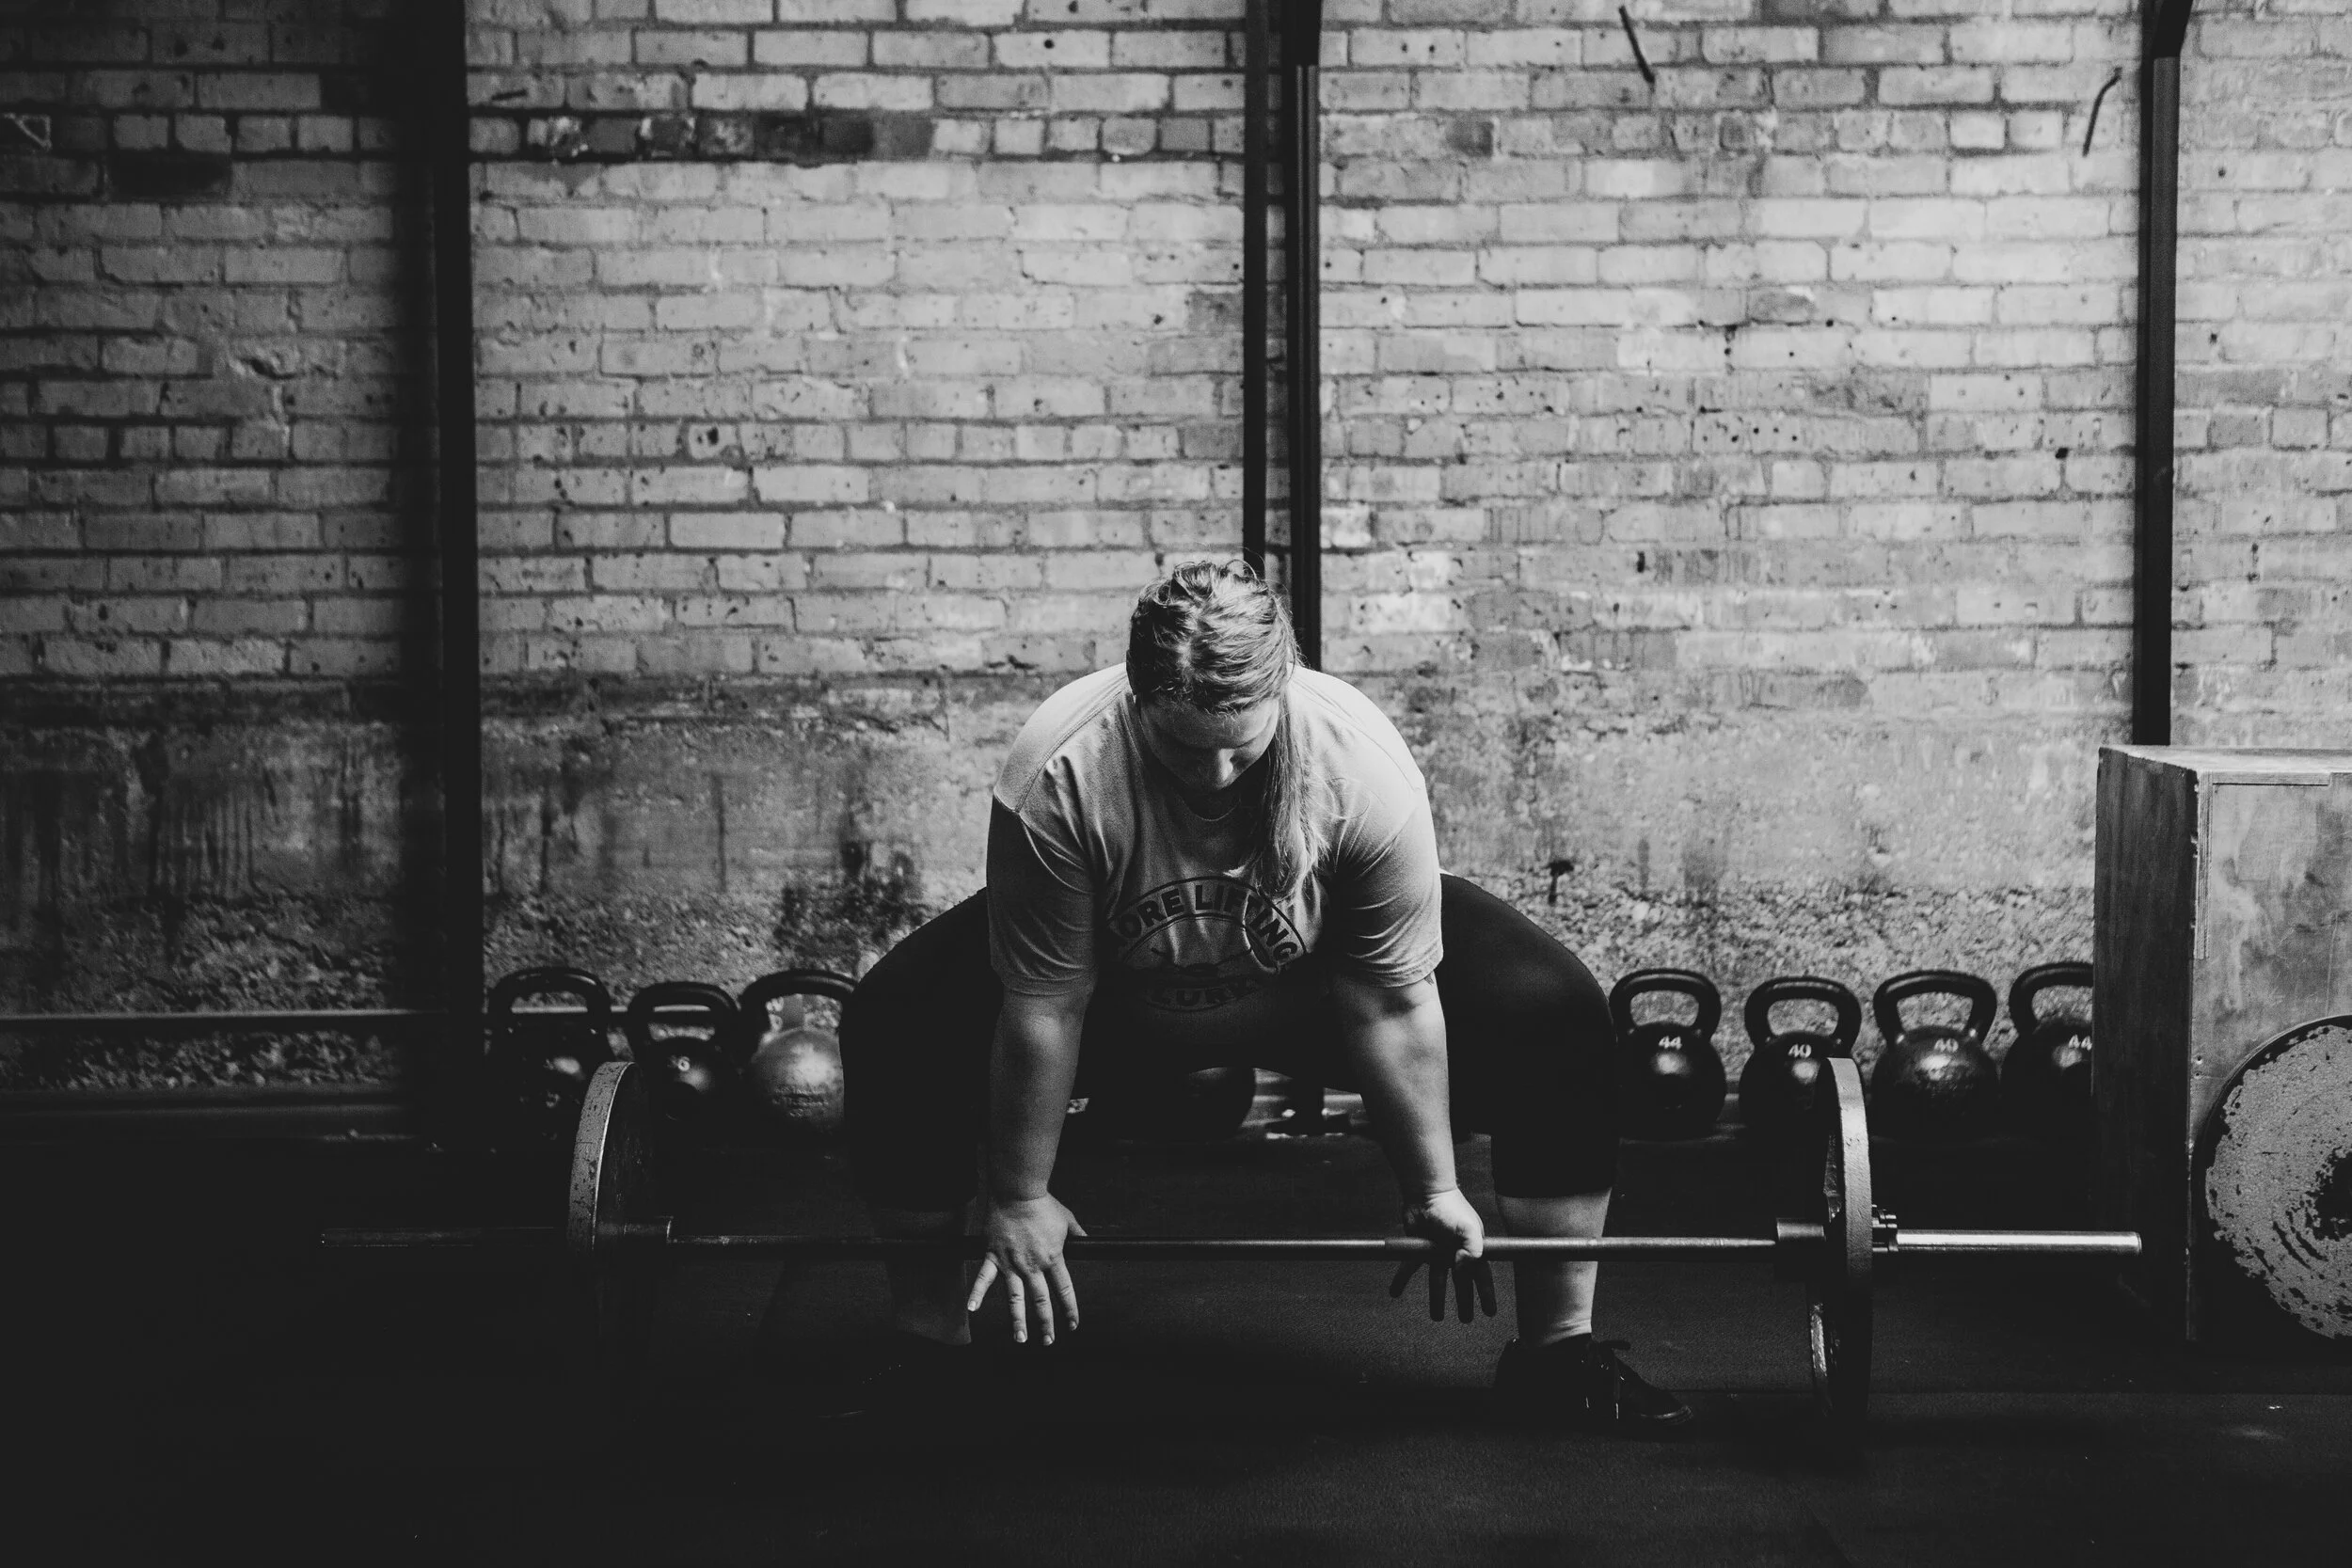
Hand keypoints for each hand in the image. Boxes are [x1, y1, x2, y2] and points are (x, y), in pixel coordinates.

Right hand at [968, 1194, 1086, 1345]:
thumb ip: (1077, 1234)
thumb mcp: (1067, 1220)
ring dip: (1018, 1320)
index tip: (1072, 1325)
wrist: (1018, 1192)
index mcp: (1053, 1258)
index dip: (1070, 1310)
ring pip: (1015, 1298)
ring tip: (1021, 1339)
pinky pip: (984, 1278)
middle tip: (1049, 1341)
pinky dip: (977, 1293)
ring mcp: (1012, 1262)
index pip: (1064, 1290)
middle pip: (1041, 1301)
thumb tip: (1087, 1240)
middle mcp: (1033, 1265)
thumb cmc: (1043, 1204)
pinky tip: (972, 1309)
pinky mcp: (993, 1255)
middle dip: (1046, 1324)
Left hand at [1387, 1187, 1495, 1323]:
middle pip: (1460, 1284)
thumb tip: (1463, 1274)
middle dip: (1464, 1302)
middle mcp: (1454, 1253)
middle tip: (1465, 1319)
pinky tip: (1395, 1292)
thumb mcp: (1468, 1229)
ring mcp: (1436, 1252)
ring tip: (1436, 1316)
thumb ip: (1472, 1252)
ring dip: (1436, 1299)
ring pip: (1436, 1281)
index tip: (1489, 1312)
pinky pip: (1409, 1268)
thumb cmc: (1451, 1208)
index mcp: (1471, 1249)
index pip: (1481, 1277)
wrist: (1425, 1192)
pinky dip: (1401, 1280)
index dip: (1485, 1294)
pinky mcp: (1418, 1249)